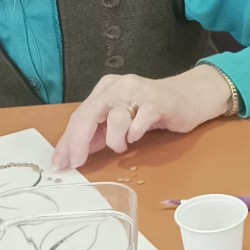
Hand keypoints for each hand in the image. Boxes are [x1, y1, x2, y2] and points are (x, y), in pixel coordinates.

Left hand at [52, 66, 232, 169]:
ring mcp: (139, 92)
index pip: (80, 115)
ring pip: (115, 120)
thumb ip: (99, 133)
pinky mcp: (157, 102)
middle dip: (79, 142)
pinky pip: (138, 123)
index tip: (61, 162)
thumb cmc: (152, 110)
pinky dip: (135, 135)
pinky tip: (138, 135)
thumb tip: (74, 153)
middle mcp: (119, 86)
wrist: (189, 98)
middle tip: (78, 162)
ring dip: (116, 140)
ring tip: (124, 145)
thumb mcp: (121, 121)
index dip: (68, 140)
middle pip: (90, 113)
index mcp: (106, 89)